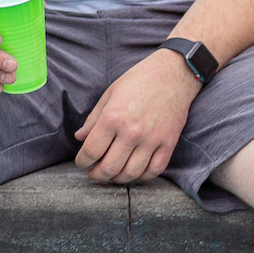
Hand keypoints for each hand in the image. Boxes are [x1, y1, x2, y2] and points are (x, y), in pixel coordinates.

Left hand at [73, 50, 198, 184]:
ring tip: (111, 174)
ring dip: (117, 179)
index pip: (91, 151)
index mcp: (113, 118)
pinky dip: (141, 177)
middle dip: (97, 175)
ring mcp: (152, 140)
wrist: (174, 74)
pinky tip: (133, 171)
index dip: (82, 161)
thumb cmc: (139, 80)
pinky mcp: (169, 143)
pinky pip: (154, 170)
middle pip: (109, 167)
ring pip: (131, 173)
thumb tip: (80, 138)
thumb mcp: (109, 94)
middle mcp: (132, 132)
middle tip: (93, 173)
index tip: (82, 162)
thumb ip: (93, 119)